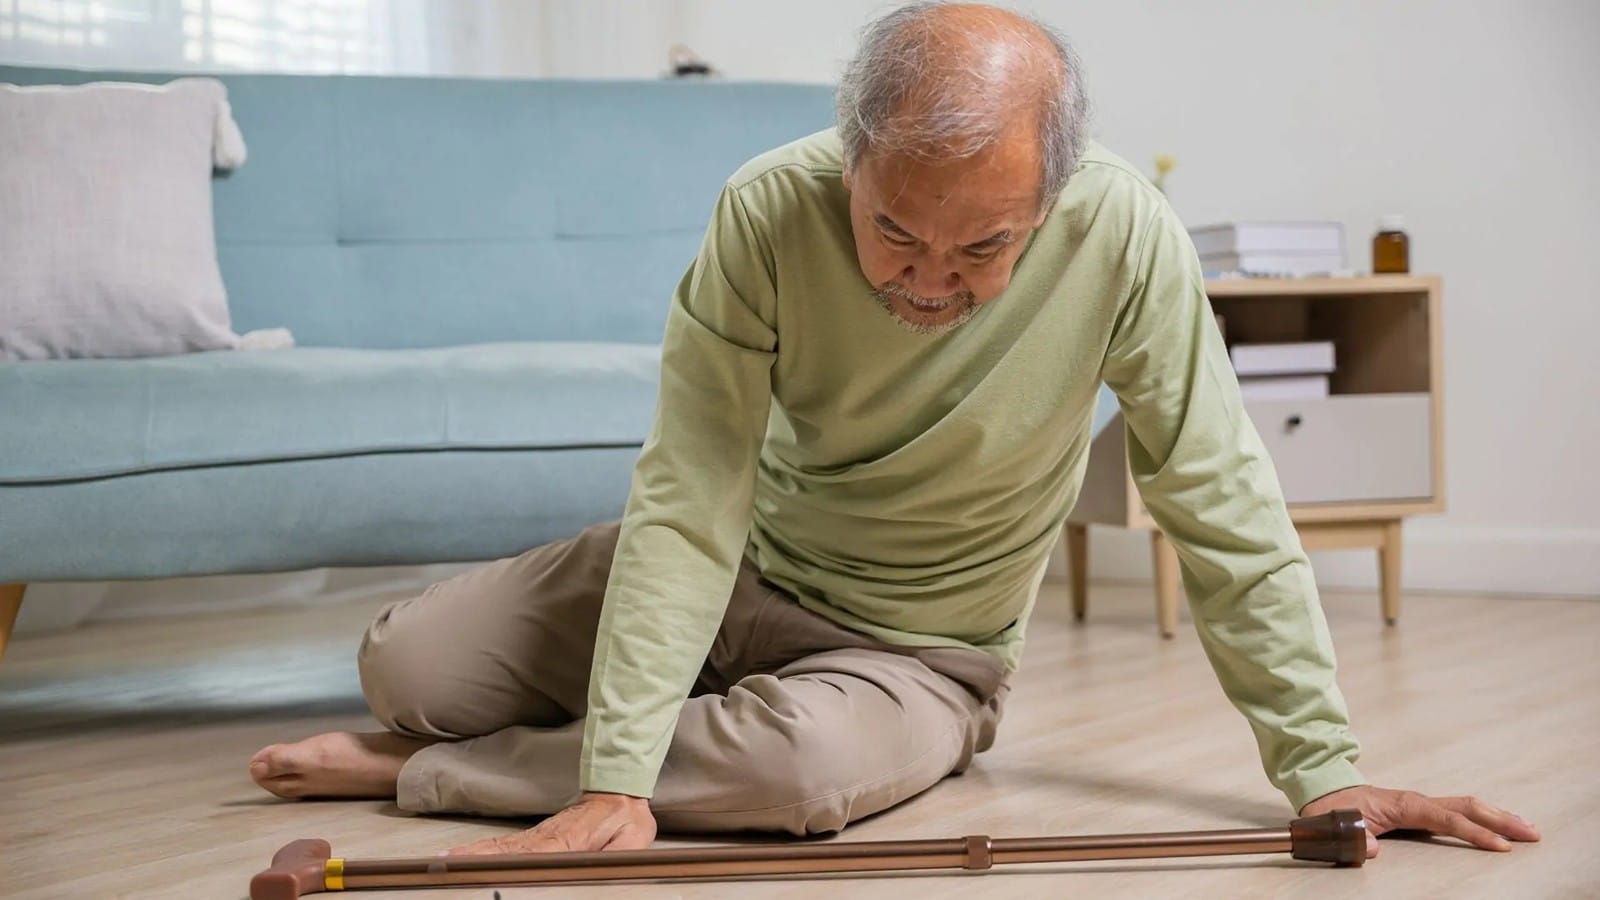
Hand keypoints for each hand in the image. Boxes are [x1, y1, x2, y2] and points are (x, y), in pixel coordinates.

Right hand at [446, 792, 656, 854]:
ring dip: (473, 855)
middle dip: (474, 858)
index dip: (504, 860)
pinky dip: (483, 850)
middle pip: (504, 851)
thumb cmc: (627, 821)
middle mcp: (547, 838)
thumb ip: (615, 858)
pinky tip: (467, 856)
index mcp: (567, 841)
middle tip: (444, 863)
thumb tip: (600, 868)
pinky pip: (507, 845)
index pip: (529, 854)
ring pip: (502, 847)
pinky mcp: (538, 837)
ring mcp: (540, 836)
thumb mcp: (631, 841)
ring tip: (445, 861)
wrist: (621, 794)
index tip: (478, 865)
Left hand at [1301, 785, 1539, 858]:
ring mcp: (1420, 803)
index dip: (1474, 833)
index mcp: (1402, 805)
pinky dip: (1482, 817)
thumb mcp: (1338, 825)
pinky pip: (1457, 811)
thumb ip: (1356, 839)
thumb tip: (1374, 851)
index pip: (1446, 819)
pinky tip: (1498, 825)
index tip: (1500, 847)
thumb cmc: (1332, 810)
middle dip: (1500, 820)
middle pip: (1467, 807)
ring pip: (1466, 806)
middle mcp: (1417, 801)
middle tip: (1532, 834)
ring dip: (1497, 816)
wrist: (1323, 793)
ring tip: (1528, 828)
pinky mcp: (1420, 809)